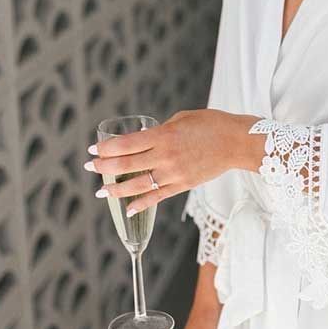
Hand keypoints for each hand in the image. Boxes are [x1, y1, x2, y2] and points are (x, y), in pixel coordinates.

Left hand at [83, 109, 253, 216]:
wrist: (237, 142)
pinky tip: (127, 209)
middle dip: (104, 166)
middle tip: (90, 167)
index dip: (106, 148)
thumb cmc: (211, 124)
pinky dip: (141, 204)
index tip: (93, 149)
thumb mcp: (181, 119)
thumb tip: (143, 139)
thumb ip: (160, 131)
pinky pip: (158, 197)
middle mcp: (166, 156)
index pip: (127, 144)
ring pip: (138, 185)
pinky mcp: (183, 185)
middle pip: (127, 164)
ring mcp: (174, 173)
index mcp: (164, 135)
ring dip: (117, 189)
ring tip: (102, 191)